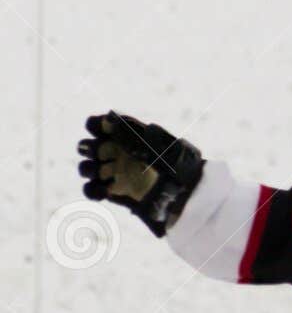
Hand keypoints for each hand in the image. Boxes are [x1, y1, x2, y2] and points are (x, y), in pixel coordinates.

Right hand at [79, 111, 203, 237]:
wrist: (184, 191)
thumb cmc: (174, 163)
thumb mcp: (154, 142)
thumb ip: (131, 131)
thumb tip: (108, 118)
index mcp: (124, 135)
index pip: (95, 124)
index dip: (95, 126)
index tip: (105, 130)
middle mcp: (116, 152)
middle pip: (86, 147)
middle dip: (90, 149)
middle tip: (103, 154)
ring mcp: (114, 172)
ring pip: (86, 168)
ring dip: (89, 169)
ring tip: (105, 173)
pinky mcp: (114, 193)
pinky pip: (91, 190)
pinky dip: (92, 191)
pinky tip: (105, 191)